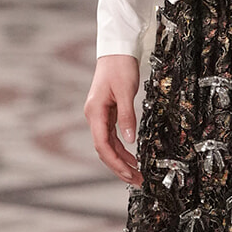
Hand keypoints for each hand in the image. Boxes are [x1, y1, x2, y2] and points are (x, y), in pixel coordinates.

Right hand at [85, 55, 141, 183]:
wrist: (116, 50)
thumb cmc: (120, 67)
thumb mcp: (125, 91)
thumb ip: (127, 116)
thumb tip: (131, 140)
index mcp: (95, 112)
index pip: (102, 145)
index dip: (115, 162)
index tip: (129, 174)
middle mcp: (94, 117)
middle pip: (104, 150)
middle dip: (119, 167)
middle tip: (137, 180)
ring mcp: (100, 116)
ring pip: (108, 145)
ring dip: (121, 161)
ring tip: (136, 174)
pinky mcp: (107, 113)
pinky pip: (112, 137)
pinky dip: (122, 149)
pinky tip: (132, 157)